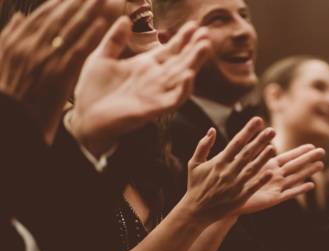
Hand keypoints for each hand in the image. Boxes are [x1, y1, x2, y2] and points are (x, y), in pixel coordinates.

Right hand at [0, 0, 120, 141]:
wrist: (15, 119)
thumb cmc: (10, 92)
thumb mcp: (3, 60)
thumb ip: (11, 36)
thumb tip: (20, 16)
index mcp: (17, 41)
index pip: (43, 16)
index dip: (60, 2)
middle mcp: (31, 46)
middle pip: (59, 18)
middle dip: (78, 3)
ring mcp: (45, 59)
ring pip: (70, 30)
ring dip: (88, 13)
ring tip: (103, 0)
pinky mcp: (59, 74)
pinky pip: (78, 50)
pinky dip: (89, 35)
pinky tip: (102, 24)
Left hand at [69, 19, 209, 155]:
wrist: (85, 117)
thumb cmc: (93, 91)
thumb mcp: (101, 58)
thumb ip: (115, 40)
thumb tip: (125, 18)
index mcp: (145, 65)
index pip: (170, 50)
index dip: (182, 38)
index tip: (194, 24)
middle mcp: (156, 79)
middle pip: (181, 61)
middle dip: (194, 47)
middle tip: (206, 33)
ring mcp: (157, 94)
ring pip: (182, 77)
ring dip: (194, 62)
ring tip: (204, 47)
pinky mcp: (154, 109)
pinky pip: (174, 100)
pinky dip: (182, 89)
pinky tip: (188, 75)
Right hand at [181, 117, 276, 223]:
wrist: (196, 211)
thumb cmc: (195, 185)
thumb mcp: (194, 164)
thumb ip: (203, 146)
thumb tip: (211, 130)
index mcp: (219, 162)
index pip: (236, 142)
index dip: (248, 130)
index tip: (259, 120)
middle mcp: (228, 171)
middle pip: (247, 153)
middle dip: (260, 141)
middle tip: (272, 130)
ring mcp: (235, 185)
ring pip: (252, 169)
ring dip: (263, 158)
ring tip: (274, 148)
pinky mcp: (239, 197)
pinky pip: (252, 187)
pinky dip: (261, 180)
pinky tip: (271, 173)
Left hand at [235, 144, 325, 214]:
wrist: (227, 199)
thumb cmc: (232, 181)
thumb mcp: (241, 162)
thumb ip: (250, 150)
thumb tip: (255, 136)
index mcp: (267, 166)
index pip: (287, 157)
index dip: (299, 151)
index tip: (311, 145)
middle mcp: (274, 176)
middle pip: (295, 165)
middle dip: (308, 158)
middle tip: (322, 151)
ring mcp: (276, 187)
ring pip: (295, 178)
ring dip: (308, 172)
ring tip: (321, 165)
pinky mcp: (273, 199)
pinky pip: (289, 193)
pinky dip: (299, 189)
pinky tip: (311, 185)